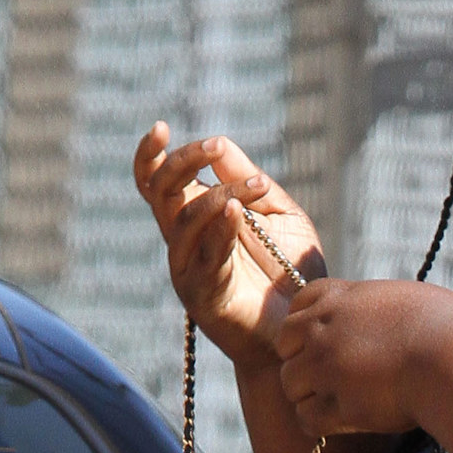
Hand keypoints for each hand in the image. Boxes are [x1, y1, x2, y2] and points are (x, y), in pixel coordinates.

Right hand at [134, 121, 325, 370]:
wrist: (302, 324)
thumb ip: (250, 182)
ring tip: (256, 185)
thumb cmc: (288, 270)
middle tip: (216, 147)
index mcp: (196, 218)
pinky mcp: (203, 297)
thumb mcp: (278, 214)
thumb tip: (220, 144)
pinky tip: (237, 212)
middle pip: (161, 194)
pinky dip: (219, 231)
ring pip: (182, 223)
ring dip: (219, 196)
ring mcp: (189, 269)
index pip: (157, 183)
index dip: (150, 156)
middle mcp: (184, 242)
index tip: (161, 128)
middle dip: (185, 163)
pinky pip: (205, 259)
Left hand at [276, 279, 430, 436]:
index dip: (307, 321)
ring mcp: (326, 367)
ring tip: (342, 397)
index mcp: (344, 297)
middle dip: (302, 357)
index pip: (299, 302)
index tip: (323, 335)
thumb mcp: (406, 299)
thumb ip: (378, 307)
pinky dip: (323, 421)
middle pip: (285, 343)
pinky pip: (307, 417)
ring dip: (311, 392)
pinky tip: (347, 418)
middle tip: (330, 371)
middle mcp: (325, 328)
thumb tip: (381, 316)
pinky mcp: (337, 404)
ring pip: (291, 383)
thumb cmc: (447, 326)